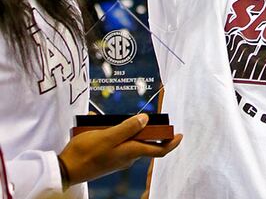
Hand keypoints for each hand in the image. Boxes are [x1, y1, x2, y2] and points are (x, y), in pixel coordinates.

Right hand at [59, 114, 182, 188]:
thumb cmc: (85, 153)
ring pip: (127, 139)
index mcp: (131, 152)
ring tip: (105, 122)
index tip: (180, 134)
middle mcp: (127, 157)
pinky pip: (114, 141)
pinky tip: (96, 126)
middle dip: (141, 127)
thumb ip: (127, 128)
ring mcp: (117, 158)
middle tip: (137, 117)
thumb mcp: (107, 137)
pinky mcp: (107, 156)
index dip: (171, 143)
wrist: (65, 170)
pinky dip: (110, 132)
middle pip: (143, 140)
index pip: (159, 150)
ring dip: (121, 128)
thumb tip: (146, 120)